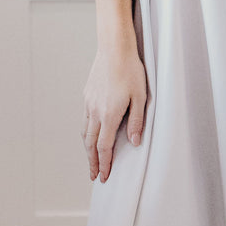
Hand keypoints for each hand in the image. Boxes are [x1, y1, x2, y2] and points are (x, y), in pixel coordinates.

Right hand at [81, 44, 148, 181]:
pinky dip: (86, 133)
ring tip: (90, 160)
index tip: (104, 176)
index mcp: (109, 115)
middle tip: (93, 175)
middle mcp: (95, 112)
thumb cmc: (131, 70)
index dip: (104, 164)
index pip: (104, 147)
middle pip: (91, 144)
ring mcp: (89, 103)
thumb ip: (137, 122)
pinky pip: (84, 119)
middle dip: (92, 162)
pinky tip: (90, 135)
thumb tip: (134, 143)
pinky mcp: (87, 95)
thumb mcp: (141, 97)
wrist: (114, 49)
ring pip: (85, 132)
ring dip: (87, 149)